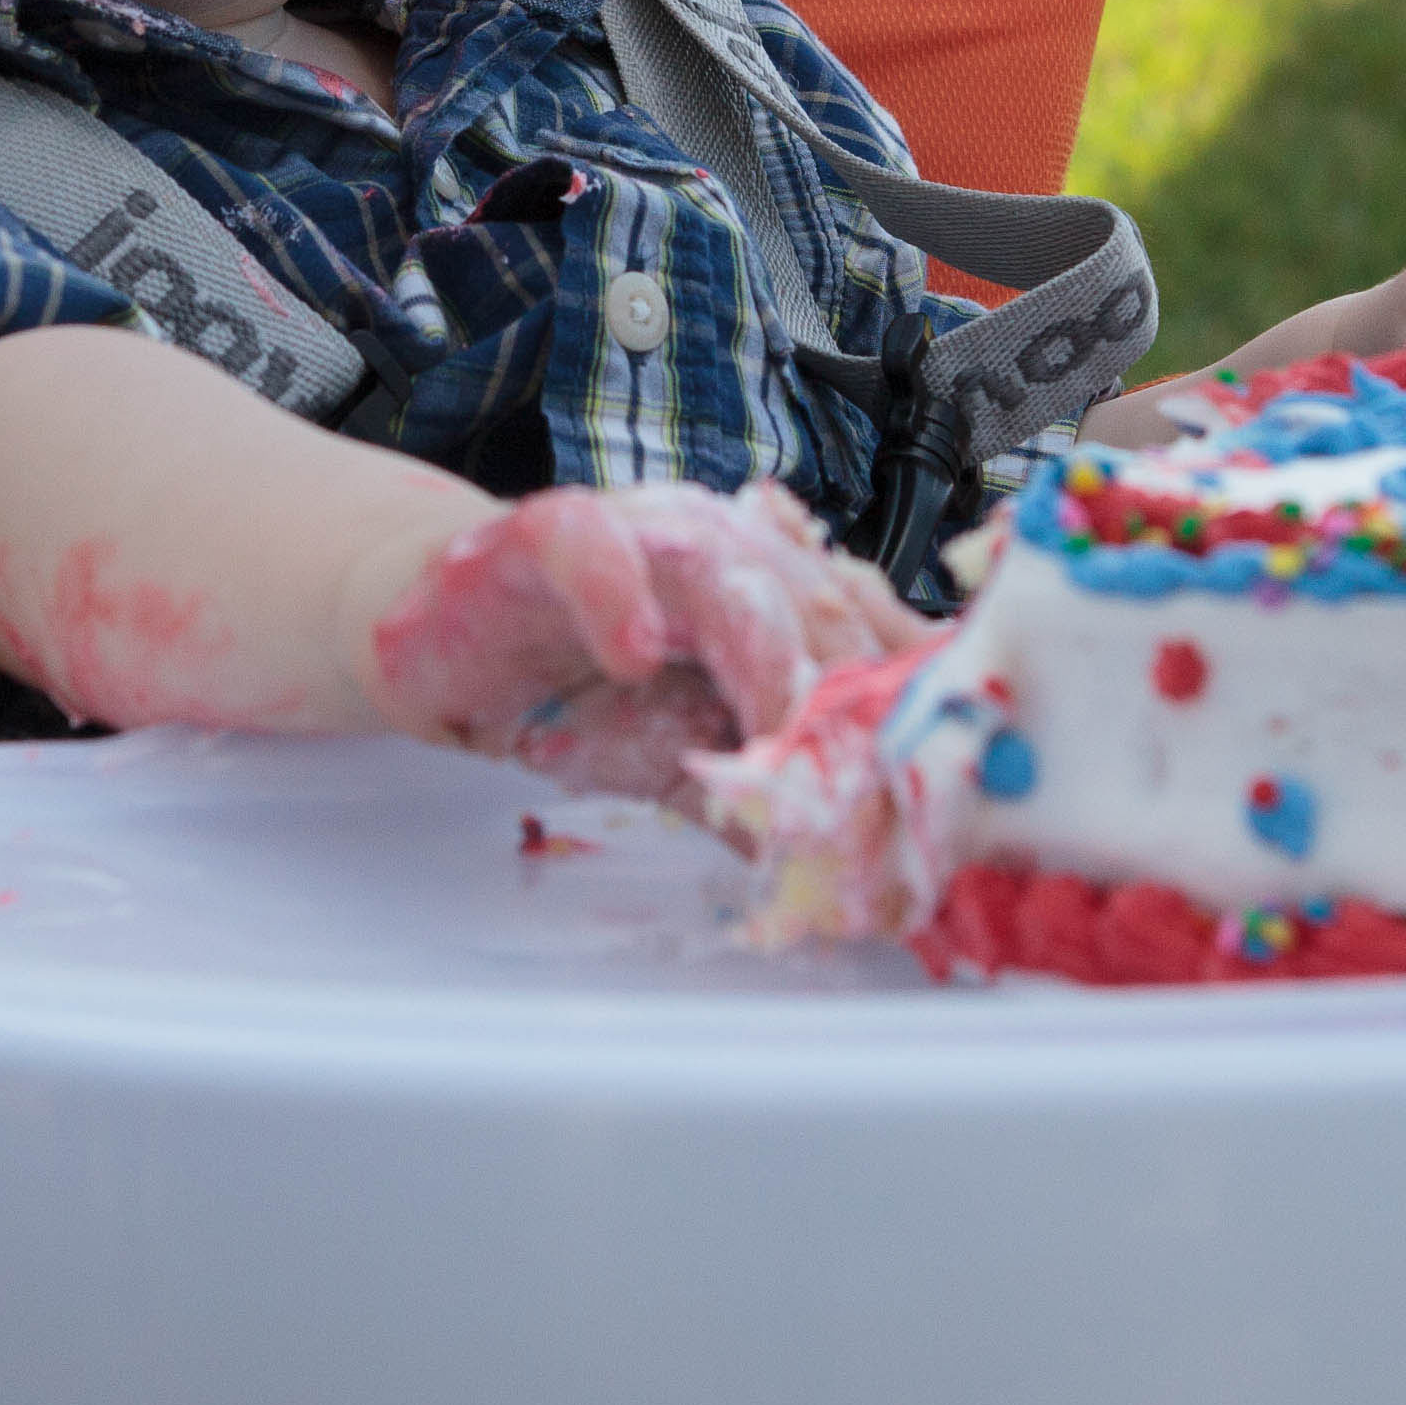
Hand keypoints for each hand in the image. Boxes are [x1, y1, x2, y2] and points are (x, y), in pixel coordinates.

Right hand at [362, 482, 928, 803]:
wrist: (449, 632)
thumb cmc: (574, 688)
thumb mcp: (683, 758)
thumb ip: (761, 799)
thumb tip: (851, 872)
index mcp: (777, 591)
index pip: (872, 640)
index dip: (917, 708)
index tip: (955, 786)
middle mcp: (726, 547)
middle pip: (822, 612)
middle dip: (860, 709)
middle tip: (887, 799)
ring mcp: (639, 532)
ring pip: (728, 576)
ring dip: (767, 660)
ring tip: (792, 741)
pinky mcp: (543, 534)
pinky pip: (586, 546)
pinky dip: (613, 592)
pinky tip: (634, 653)